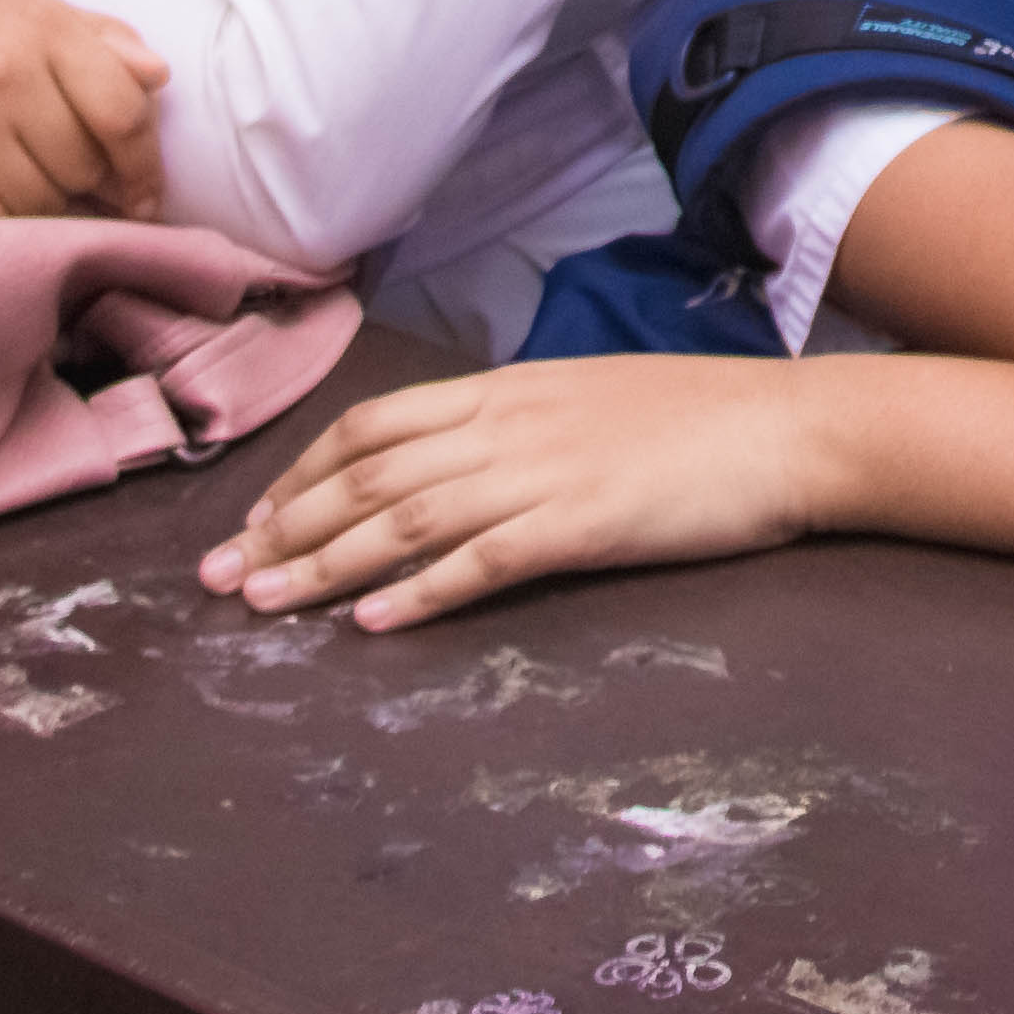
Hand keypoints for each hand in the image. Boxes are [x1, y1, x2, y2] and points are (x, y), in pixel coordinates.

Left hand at [204, 358, 818, 627]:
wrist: (792, 429)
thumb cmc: (703, 422)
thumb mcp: (591, 402)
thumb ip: (521, 427)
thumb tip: (461, 463)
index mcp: (509, 391)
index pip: (375, 425)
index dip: (303, 473)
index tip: (255, 520)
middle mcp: (511, 425)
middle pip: (370, 474)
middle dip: (284, 527)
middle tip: (221, 580)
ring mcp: (545, 472)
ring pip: (407, 517)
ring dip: (324, 564)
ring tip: (264, 607)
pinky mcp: (584, 524)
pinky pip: (483, 561)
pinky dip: (420, 592)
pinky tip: (372, 623)